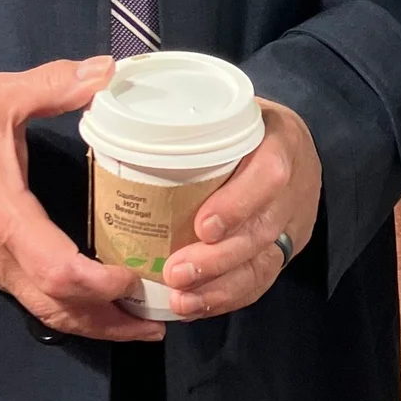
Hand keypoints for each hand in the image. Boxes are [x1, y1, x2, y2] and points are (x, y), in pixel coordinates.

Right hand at [0, 58, 159, 343]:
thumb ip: (53, 85)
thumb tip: (107, 70)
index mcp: (4, 215)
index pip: (58, 271)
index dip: (101, 284)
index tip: (136, 276)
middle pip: (57, 308)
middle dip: (108, 321)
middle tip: (155, 323)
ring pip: (43, 311)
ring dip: (90, 323)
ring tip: (135, 324)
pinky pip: (30, 298)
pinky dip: (67, 308)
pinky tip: (94, 299)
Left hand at [160, 101, 321, 320]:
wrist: (297, 144)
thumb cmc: (245, 123)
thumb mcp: (230, 108)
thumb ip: (188, 117)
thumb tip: (103, 93)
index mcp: (280, 141)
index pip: (269, 174)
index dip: (238, 205)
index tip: (202, 226)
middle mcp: (295, 186)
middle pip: (263, 230)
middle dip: (219, 258)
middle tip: (175, 273)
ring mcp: (294, 222)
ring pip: (264, 262)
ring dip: (220, 287)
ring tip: (181, 300)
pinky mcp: (287, 249)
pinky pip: (262, 280)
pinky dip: (228, 297)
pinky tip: (196, 307)